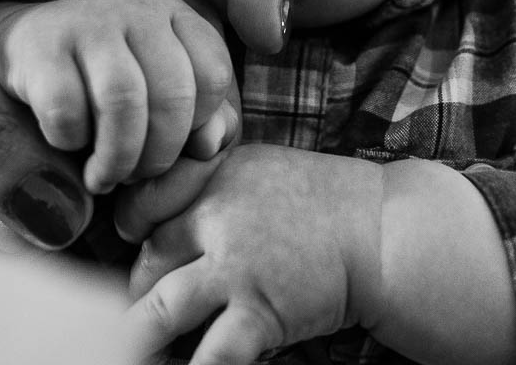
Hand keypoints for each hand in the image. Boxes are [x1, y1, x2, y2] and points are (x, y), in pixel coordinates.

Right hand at [0, 0, 237, 192]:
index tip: (164, 151)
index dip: (193, 129)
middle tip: (130, 178)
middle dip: (157, 156)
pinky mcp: (35, 43)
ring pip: (125, 101)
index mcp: (173, 14)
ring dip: (116, 160)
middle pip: (176, 94)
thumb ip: (195, 127)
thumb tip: (213, 144)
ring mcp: (85, 18)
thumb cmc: (93, 100)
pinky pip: (67, 109)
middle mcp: (136, 5)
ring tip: (101, 179)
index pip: (214, 76)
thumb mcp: (154, 112)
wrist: (6, 68)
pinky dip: (68, 145)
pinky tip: (61, 146)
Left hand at [117, 145, 386, 364]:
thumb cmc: (325, 202)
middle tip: (143, 309)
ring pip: (159, 311)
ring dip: (141, 337)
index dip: (131, 229)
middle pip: (148, 261)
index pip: (145, 203)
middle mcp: (217, 218)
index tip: (134, 243)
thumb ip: (212, 183)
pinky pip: (210, 355)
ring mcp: (235, 268)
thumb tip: (162, 214)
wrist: (384, 232)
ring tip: (133, 351)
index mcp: (216, 178)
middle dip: (140, 292)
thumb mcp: (260, 168)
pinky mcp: (258, 312)